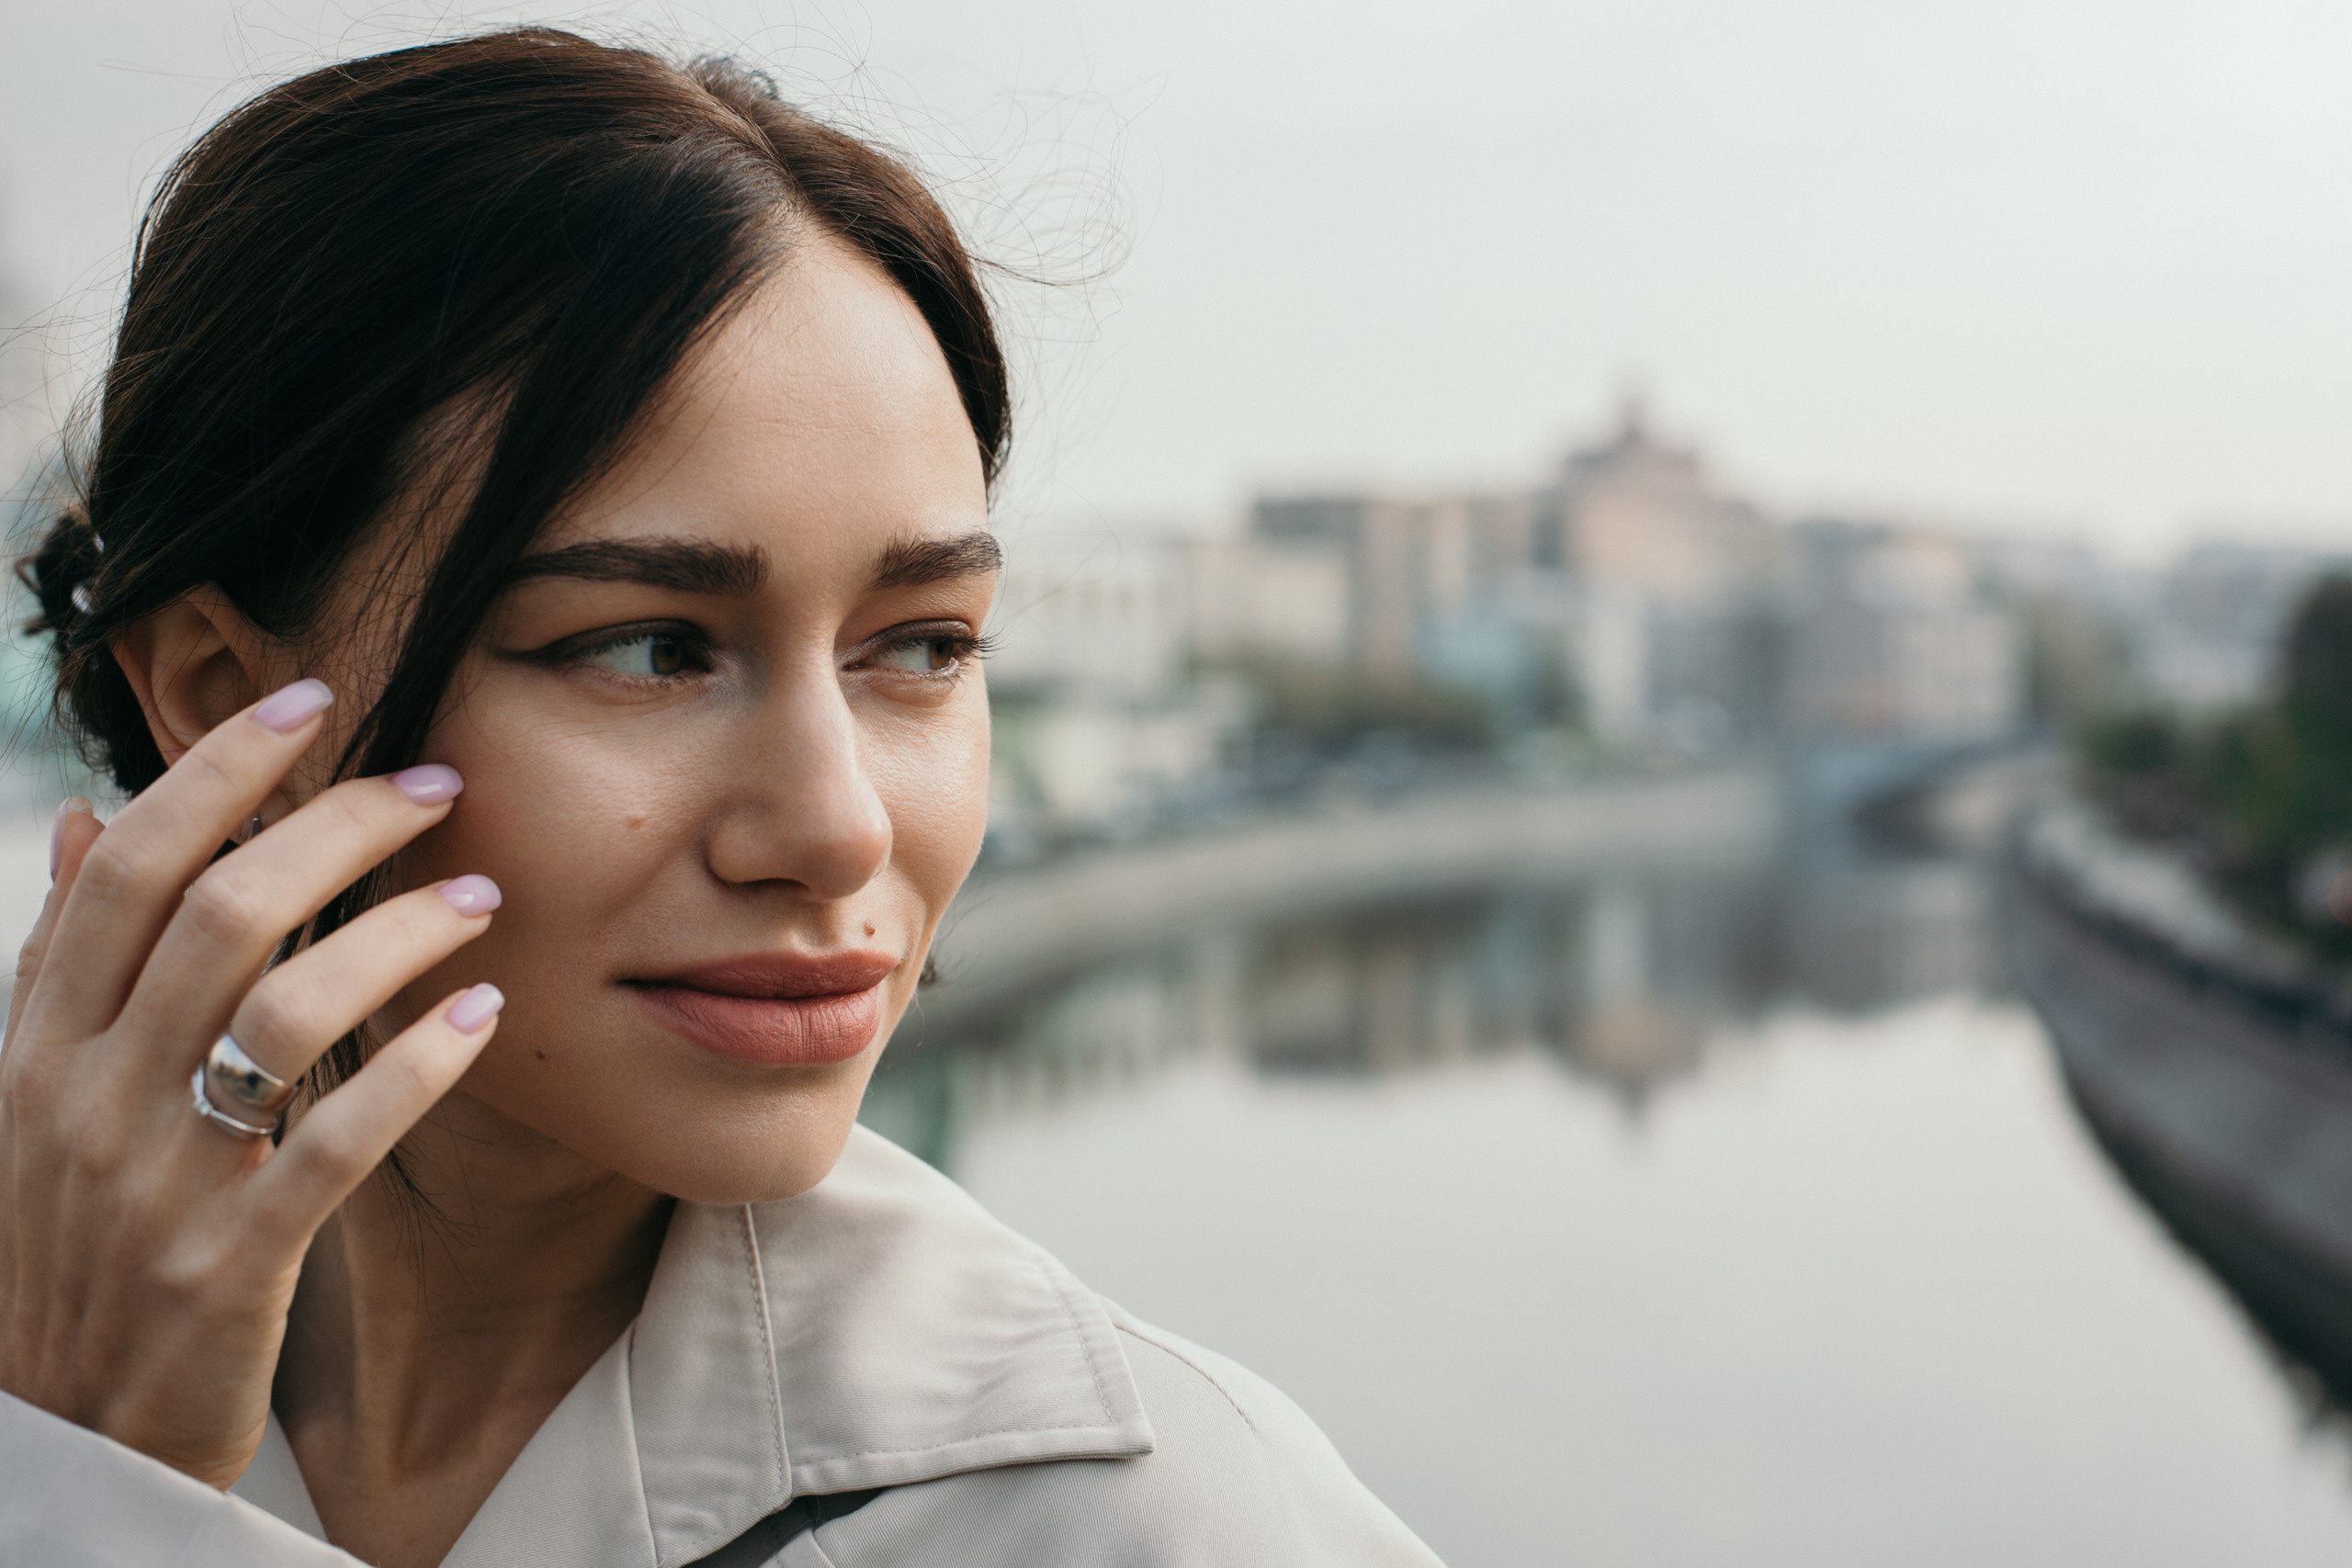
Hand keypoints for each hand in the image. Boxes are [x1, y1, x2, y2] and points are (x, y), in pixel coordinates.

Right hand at [0, 678, 504, 1487]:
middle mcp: (84, 1098)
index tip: (315, 699)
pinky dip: (417, 1065)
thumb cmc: (72, 1245)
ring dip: (399, 931)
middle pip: (222, 909)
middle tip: (437, 784)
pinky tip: (483, 1015)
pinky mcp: (228, 1264)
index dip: (220, 768)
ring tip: (481, 895)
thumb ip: (64, 962)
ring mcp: (155, 1184)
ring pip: (287, 1008)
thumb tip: (95, 817)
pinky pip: (334, 1138)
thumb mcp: (34, 1099)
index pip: (129, 866)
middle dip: (338, 824)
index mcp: (36, 1046)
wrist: (66, 1437)